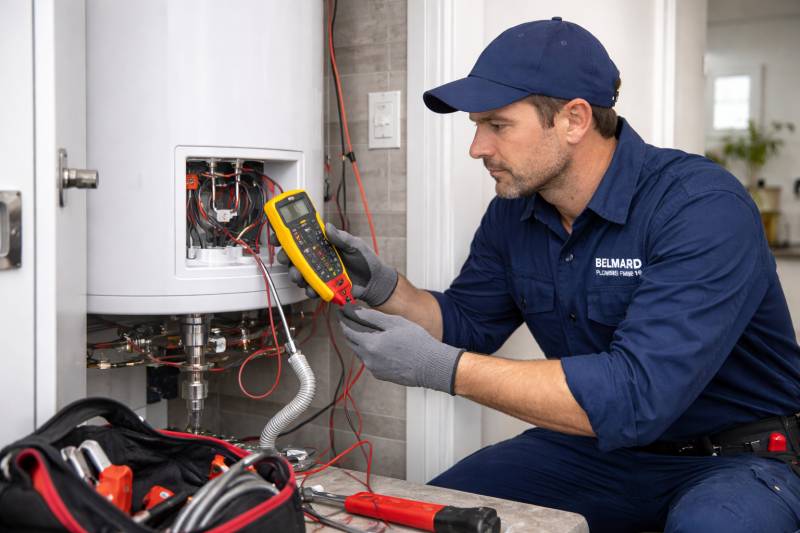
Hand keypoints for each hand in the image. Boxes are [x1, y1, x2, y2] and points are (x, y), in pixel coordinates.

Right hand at [274, 223, 397, 306]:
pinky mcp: (323, 286)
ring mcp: (319, 272)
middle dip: (286, 258)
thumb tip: (328, 227)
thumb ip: (341, 238)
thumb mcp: (355, 245)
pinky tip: (313, 289)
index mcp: (324, 244)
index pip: (302, 237)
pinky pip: (310, 288)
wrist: (375, 282)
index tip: (278, 235)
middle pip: (294, 256)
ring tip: (299, 276)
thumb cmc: (366, 260)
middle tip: (286, 259)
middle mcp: (318, 257)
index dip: (287, 236)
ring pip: (299, 273)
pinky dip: (309, 289)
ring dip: (295, 274)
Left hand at [338, 305, 463, 393]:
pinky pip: (369, 360)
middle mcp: (368, 359)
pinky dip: (369, 350)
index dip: (343, 318)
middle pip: (350, 341)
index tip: (342, 311)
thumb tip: (355, 311)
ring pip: (359, 351)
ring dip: (358, 339)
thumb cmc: (417, 343)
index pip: (348, 329)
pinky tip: (378, 344)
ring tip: (364, 328)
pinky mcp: (380, 375)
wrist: (431, 366)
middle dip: (348, 328)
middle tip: (349, 317)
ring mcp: (373, 369)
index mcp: (370, 344)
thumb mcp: (394, 323)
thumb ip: (371, 316)